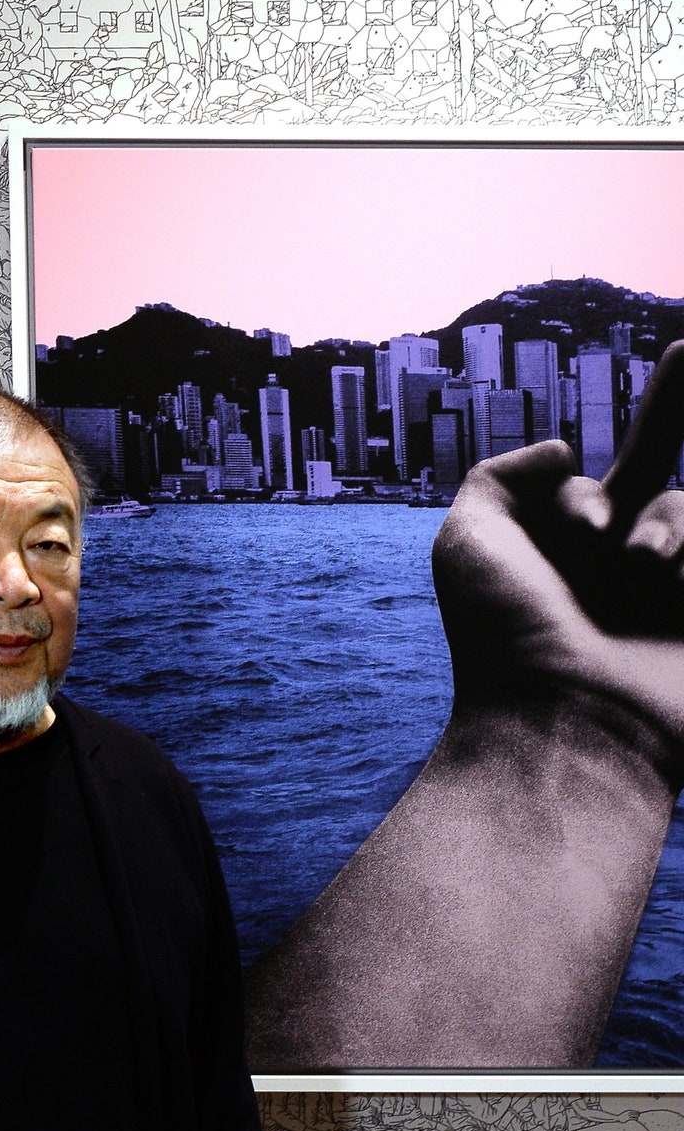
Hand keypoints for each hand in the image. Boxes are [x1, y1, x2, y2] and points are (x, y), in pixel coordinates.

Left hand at [433, 340, 683, 786]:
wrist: (567, 725)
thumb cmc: (505, 633)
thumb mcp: (468, 541)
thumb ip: (498, 476)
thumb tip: (567, 449)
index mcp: (558, 558)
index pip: (591, 490)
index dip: (584, 496)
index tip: (581, 529)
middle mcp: (618, 575)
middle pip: (660, 473)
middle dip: (677, 405)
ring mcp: (671, 600)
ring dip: (671, 527)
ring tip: (647, 570)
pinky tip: (670, 572)